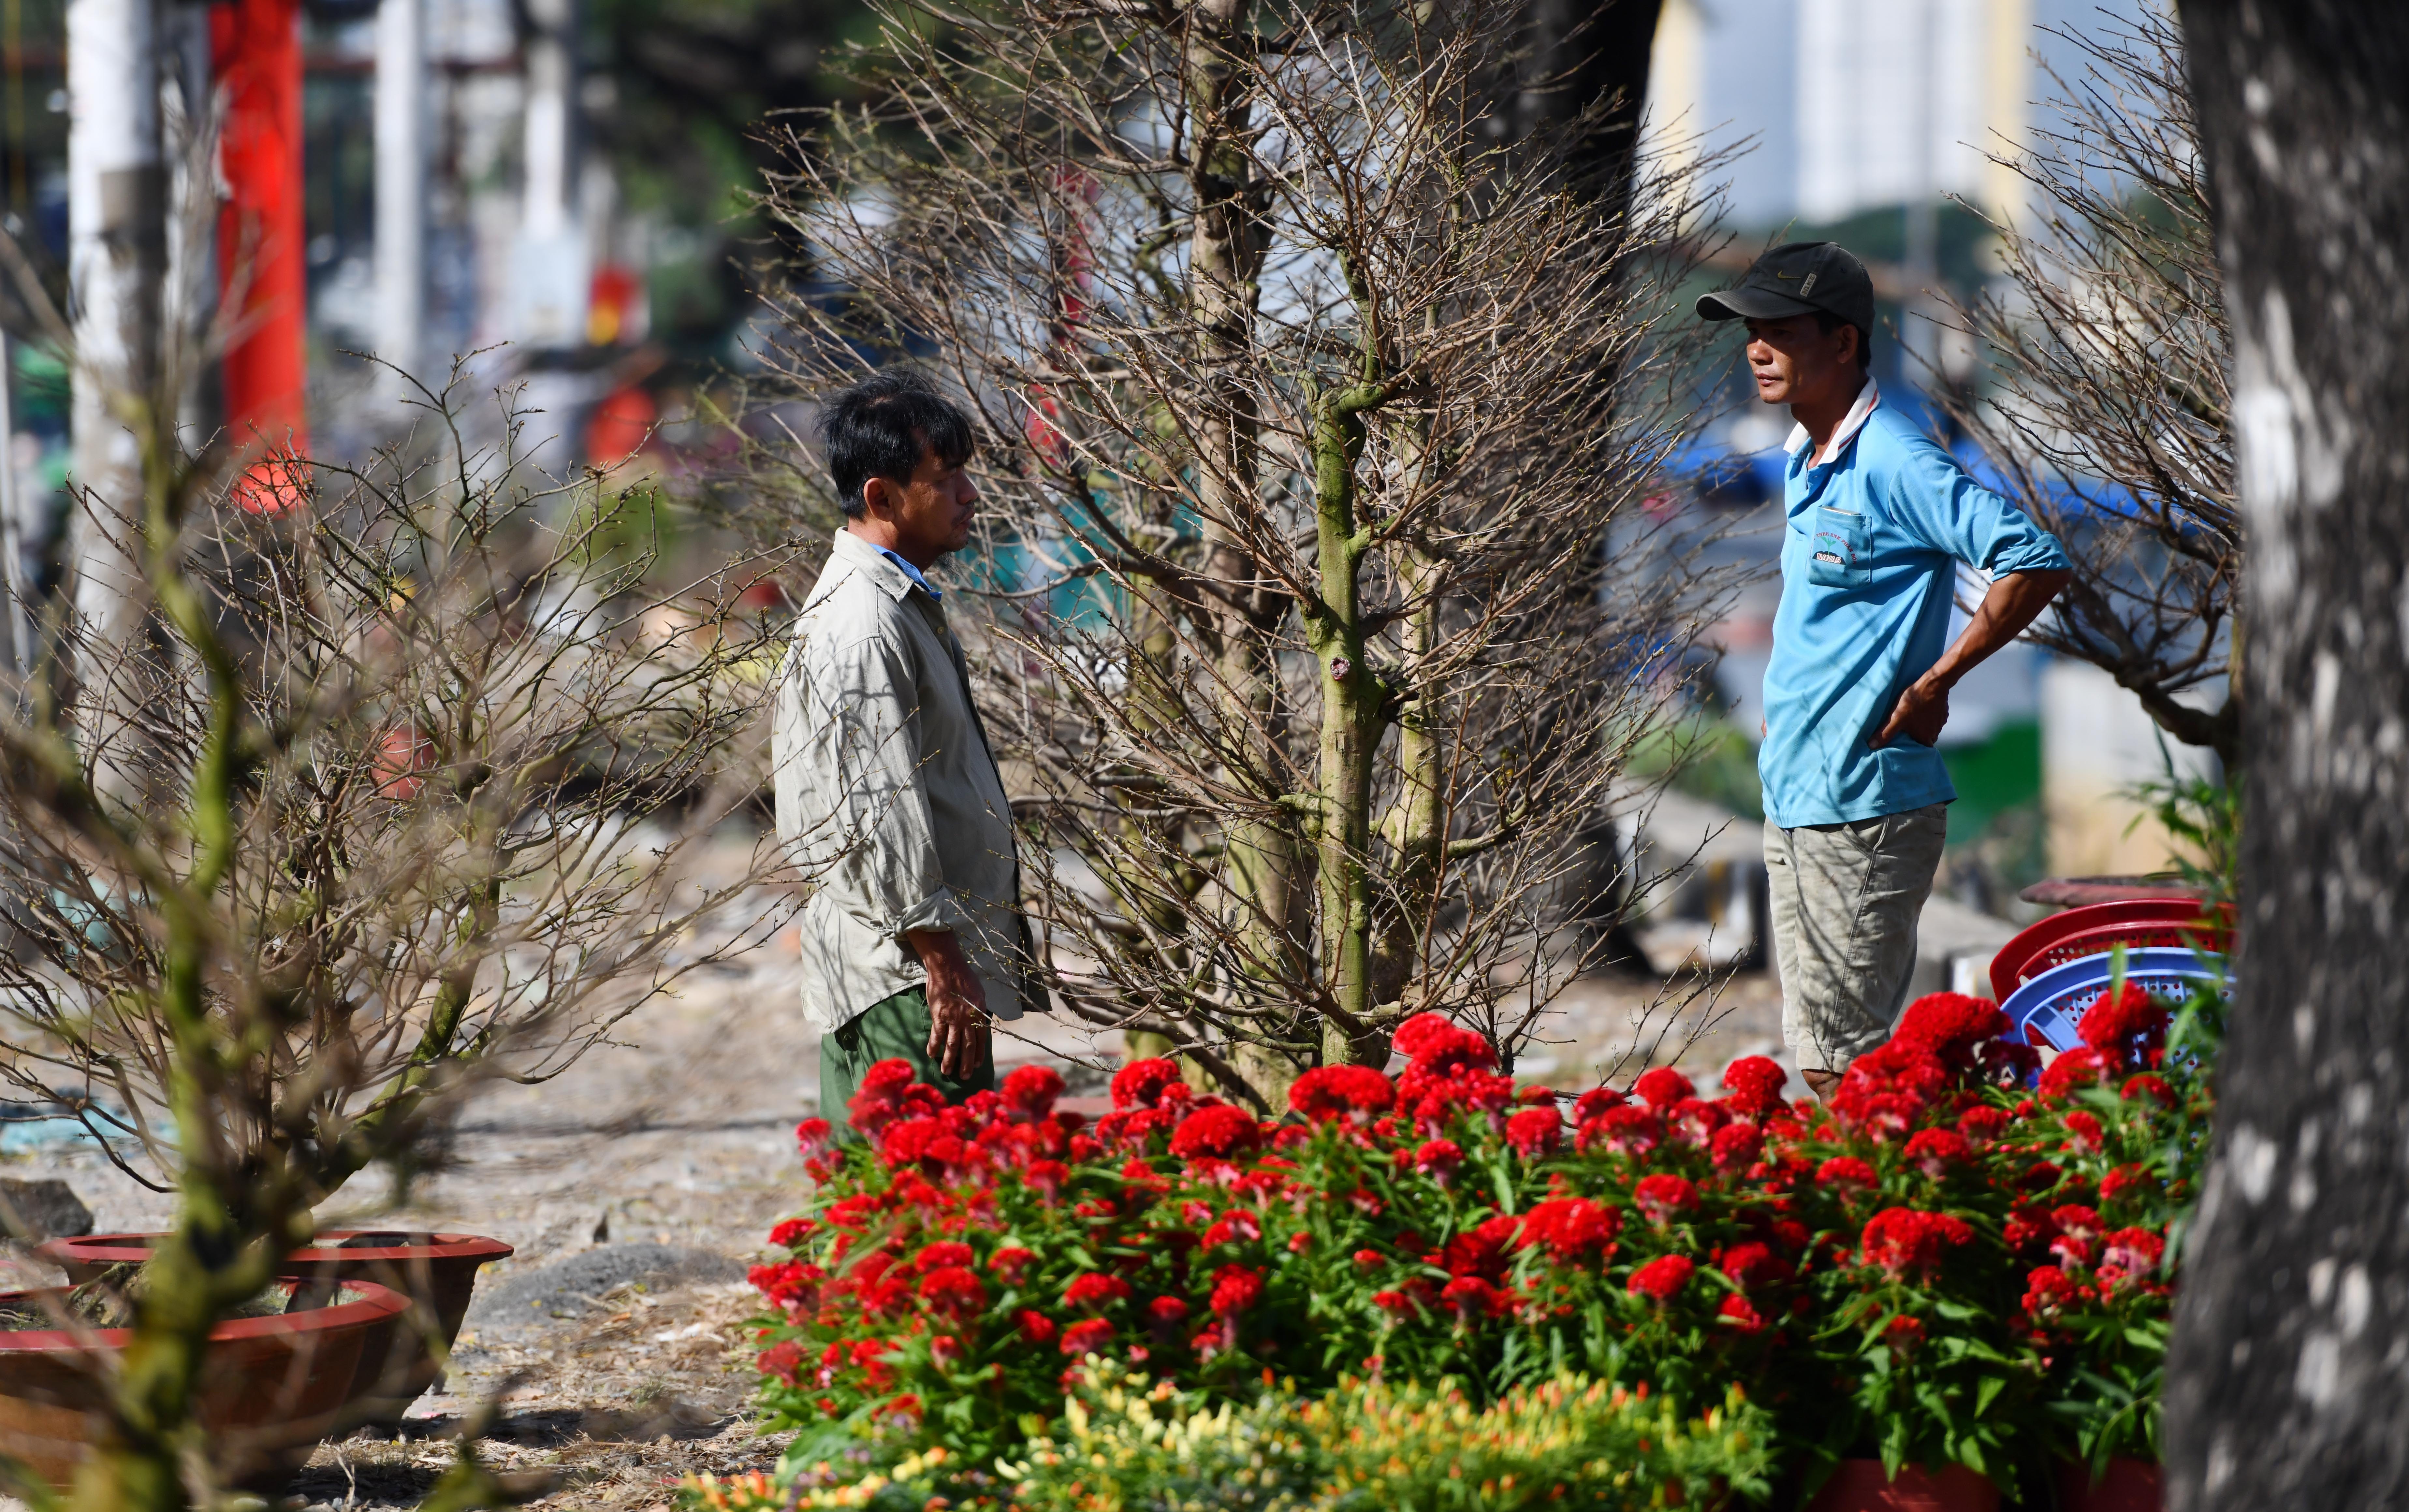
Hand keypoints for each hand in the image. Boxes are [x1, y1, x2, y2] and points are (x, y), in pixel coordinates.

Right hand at [907, 928, 989, 1081]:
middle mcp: (967, 1019)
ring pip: (952, 1045)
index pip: (981, 1040)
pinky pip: (936, 1035)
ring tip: (946, 1072)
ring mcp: (952, 1019)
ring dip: (949, 1060)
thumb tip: (982, 1022)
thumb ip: (980, 1010)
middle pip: (967, 1046)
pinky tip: (931, 1055)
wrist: (948, 967)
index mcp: (979, 1015)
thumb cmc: (965, 978)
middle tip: (964, 1077)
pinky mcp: (938, 1016)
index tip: (976, 1065)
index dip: (978, 1054)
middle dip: (965, 1064)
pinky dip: (934, 1045)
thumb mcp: (980, 994)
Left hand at [1872, 677, 1949, 747]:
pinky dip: (1927, 717)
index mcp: (1925, 738)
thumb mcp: (1896, 718)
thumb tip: (1871, 746)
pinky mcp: (1943, 713)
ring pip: (1929, 729)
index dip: (1911, 749)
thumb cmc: (1913, 701)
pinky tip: (1920, 710)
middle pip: (1924, 740)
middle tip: (1905, 732)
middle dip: (1915, 738)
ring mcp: (1940, 722)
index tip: (1903, 745)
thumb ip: (1885, 733)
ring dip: (1921, 727)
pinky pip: (1934, 719)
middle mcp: (1935, 733)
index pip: (1919, 750)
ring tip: (1911, 720)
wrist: (1933, 684)